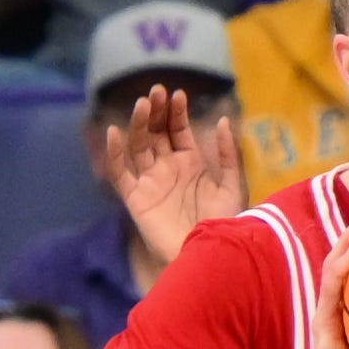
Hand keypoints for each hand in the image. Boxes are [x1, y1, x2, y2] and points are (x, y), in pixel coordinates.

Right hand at [104, 82, 245, 271]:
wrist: (209, 257)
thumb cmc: (226, 226)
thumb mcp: (234, 187)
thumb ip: (230, 155)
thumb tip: (224, 120)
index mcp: (191, 164)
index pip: (178, 130)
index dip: (176, 112)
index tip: (178, 94)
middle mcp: (168, 169)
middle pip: (156, 132)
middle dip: (155, 111)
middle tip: (156, 90)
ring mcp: (151, 183)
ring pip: (139, 146)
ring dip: (138, 124)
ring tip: (143, 103)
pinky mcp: (136, 200)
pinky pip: (121, 173)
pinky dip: (114, 154)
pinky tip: (114, 132)